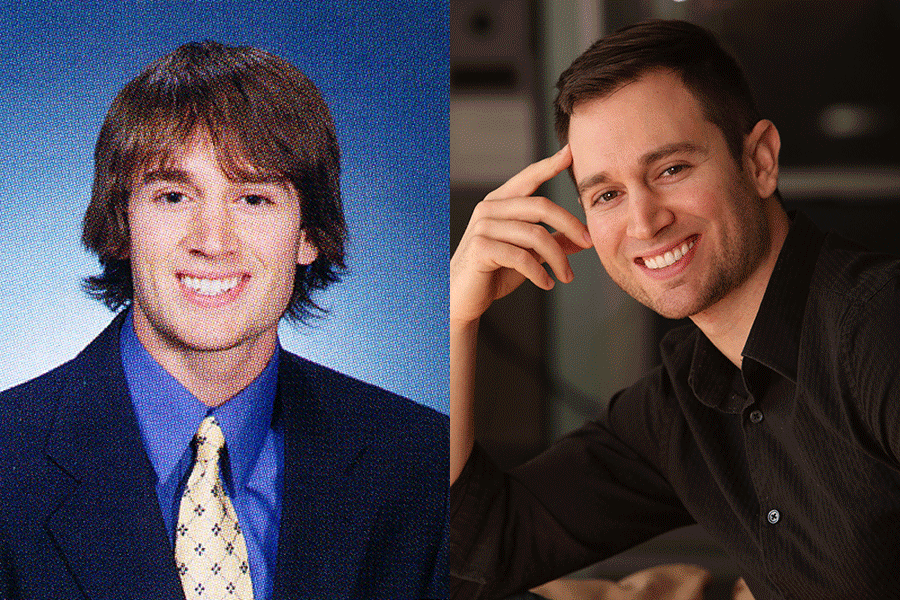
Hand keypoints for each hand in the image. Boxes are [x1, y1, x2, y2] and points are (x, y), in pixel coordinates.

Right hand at [450, 145, 592, 325]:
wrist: (461, 299)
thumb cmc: (492, 273)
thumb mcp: (528, 255)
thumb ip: (551, 243)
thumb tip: (581, 240)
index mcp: (499, 203)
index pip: (528, 178)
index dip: (550, 164)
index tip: (571, 152)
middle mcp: (489, 209)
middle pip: (540, 206)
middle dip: (570, 225)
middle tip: (589, 242)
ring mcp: (482, 227)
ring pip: (535, 235)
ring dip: (558, 259)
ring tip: (566, 276)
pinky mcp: (480, 248)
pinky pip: (521, 257)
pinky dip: (539, 273)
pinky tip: (547, 283)